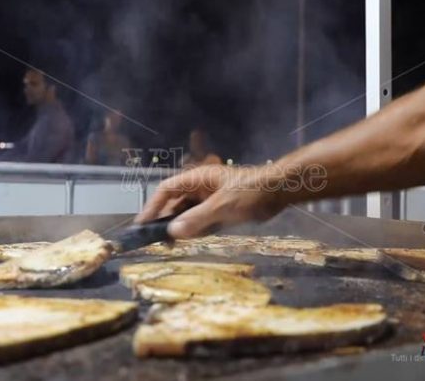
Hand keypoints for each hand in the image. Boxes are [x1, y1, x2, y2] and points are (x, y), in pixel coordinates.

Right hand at [135, 165, 286, 238]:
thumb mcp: (222, 207)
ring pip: (188, 213)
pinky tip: (193, 241)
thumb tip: (171, 232)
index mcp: (197, 179)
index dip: (152, 206)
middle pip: (175, 203)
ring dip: (181, 227)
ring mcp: (212, 198)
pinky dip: (196, 230)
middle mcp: (201, 187)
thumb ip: (197, 219)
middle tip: (157, 241)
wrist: (281, 191)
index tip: (142, 224)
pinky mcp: (222, 209)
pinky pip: (203, 220)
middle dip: (166, 220)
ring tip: (172, 245)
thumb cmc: (251, 193)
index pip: (166, 190)